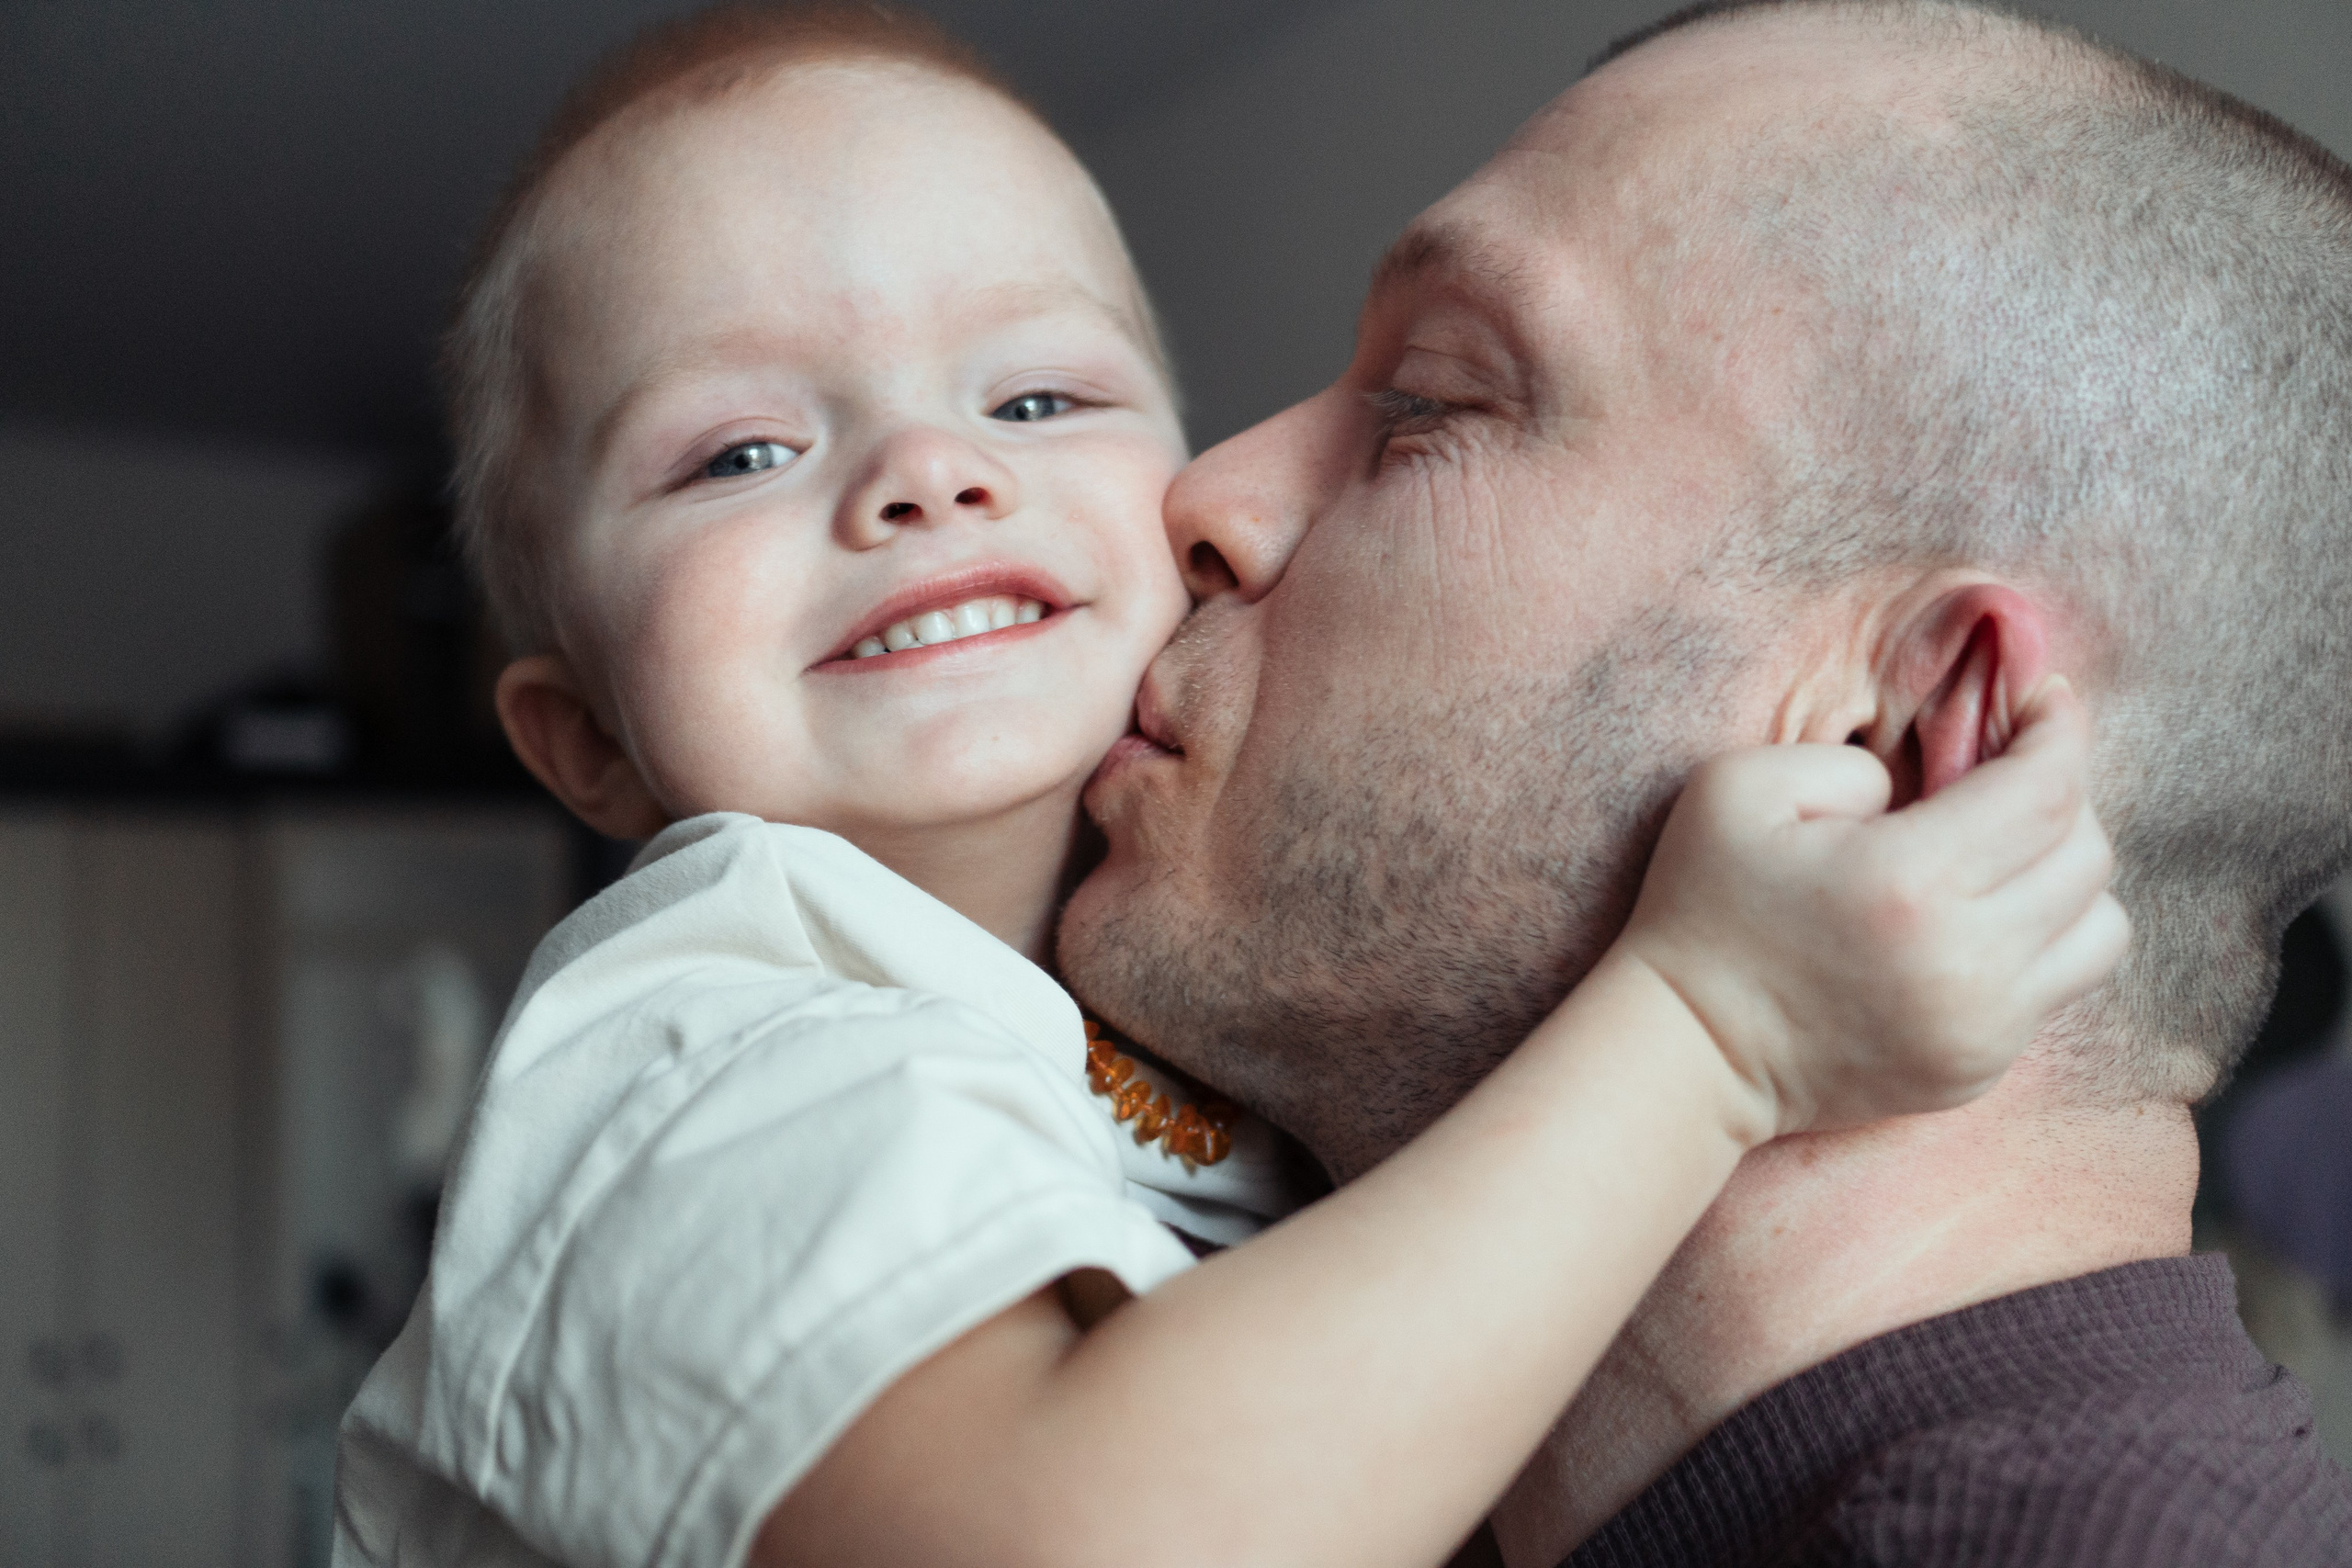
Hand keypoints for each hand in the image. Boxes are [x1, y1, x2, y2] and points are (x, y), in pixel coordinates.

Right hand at [1617, 677, 2128, 1139]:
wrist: (1690, 1050)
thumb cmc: (1703, 908)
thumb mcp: (1740, 789)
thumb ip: (1848, 761)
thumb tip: (1924, 785)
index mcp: (1911, 879)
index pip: (2047, 789)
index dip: (2060, 729)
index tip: (2044, 699)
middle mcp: (1969, 960)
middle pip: (2087, 854)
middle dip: (2061, 797)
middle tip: (2006, 776)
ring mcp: (1984, 1026)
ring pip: (2102, 928)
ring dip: (2065, 877)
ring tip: (2003, 858)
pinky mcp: (1981, 1068)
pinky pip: (2058, 986)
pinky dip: (2034, 941)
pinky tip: (1967, 925)